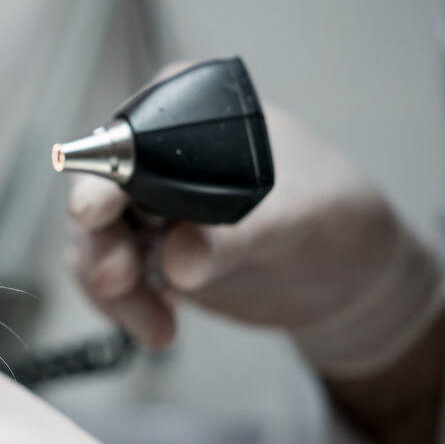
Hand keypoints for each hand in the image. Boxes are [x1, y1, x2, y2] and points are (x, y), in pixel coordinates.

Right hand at [68, 102, 441, 377]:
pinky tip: (160, 328)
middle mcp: (158, 154)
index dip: (105, 177)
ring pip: (96, 242)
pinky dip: (123, 307)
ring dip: (112, 287)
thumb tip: (179, 259)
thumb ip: (235, 237)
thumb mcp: (297, 220)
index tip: (96, 214)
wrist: (348, 281)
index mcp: (190, 115)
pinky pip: (110, 279)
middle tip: (116, 282)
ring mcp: (149, 206)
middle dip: (100, 243)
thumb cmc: (336, 221)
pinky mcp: (149, 252)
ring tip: (155, 325)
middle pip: (98, 192)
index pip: (130, 140)